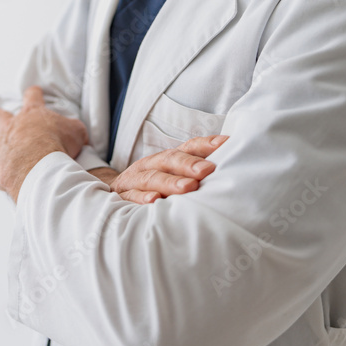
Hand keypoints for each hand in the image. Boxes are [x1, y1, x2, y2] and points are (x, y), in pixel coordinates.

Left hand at [0, 85, 88, 200]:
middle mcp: (11, 127)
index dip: (34, 94)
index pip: (32, 96)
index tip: (34, 93)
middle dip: (2, 118)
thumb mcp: (76, 132)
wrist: (38, 167)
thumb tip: (78, 134)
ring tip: (4, 157)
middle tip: (8, 124)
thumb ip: (74, 129)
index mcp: (32, 114)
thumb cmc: (57, 146)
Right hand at [96, 134, 228, 203]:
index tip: (226, 144)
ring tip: (188, 188)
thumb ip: (196, 172)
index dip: (206, 144)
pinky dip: (143, 199)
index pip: (188, 147)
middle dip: (190, 164)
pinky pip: (132, 197)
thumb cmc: (154, 185)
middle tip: (207, 170)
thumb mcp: (172, 175)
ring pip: (153, 178)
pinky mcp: (122, 197)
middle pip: (170, 160)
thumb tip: (233, 169)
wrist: (112, 192)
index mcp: (167, 158)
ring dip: (171, 182)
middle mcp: (152, 164)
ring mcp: (135, 180)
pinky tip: (155, 201)